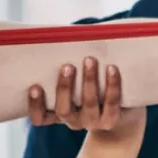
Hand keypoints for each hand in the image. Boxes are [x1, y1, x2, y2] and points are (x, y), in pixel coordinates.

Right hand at [27, 56, 145, 134]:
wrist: (122, 114)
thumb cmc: (90, 89)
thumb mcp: (74, 84)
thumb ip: (65, 69)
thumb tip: (58, 36)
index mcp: (57, 114)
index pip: (40, 119)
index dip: (35, 106)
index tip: (35, 86)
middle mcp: (73, 121)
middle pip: (63, 110)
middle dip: (64, 87)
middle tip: (67, 66)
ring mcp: (92, 122)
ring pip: (88, 104)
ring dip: (89, 81)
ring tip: (89, 60)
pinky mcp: (111, 120)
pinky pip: (111, 103)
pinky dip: (112, 85)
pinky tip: (112, 68)